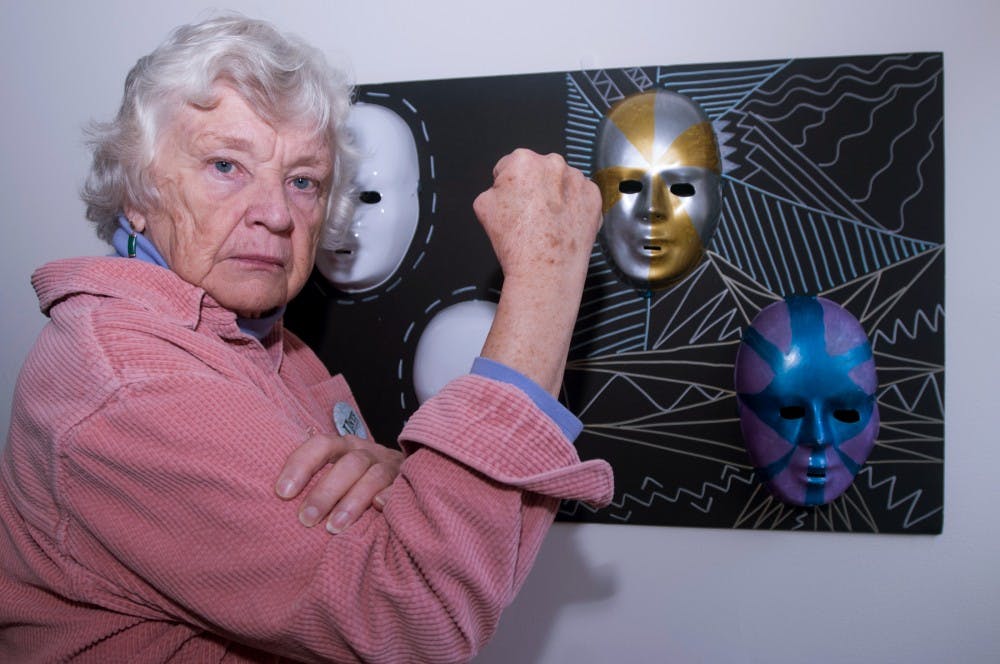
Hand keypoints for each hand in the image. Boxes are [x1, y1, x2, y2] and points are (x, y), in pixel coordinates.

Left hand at [275, 431, 402, 533]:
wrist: (407, 473)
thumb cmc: (355, 482)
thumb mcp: (333, 472)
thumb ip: (312, 480)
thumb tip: (276, 499)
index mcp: (343, 447)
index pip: (320, 445)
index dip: (301, 464)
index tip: (283, 492)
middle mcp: (366, 453)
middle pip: (348, 464)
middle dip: (325, 492)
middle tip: (306, 519)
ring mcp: (389, 467)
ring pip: (373, 476)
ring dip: (352, 501)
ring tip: (334, 527)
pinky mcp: (407, 483)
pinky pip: (401, 489)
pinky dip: (390, 497)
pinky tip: (379, 508)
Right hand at [473, 148, 600, 282]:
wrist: (544, 270)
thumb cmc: (515, 241)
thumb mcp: (483, 207)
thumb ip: (494, 187)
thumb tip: (504, 188)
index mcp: (523, 161)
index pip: (509, 165)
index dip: (507, 186)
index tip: (511, 202)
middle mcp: (554, 163)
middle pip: (539, 171)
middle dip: (534, 187)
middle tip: (529, 214)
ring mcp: (578, 180)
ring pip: (562, 182)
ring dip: (556, 195)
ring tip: (547, 222)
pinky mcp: (595, 198)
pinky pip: (581, 196)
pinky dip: (574, 207)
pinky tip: (562, 224)